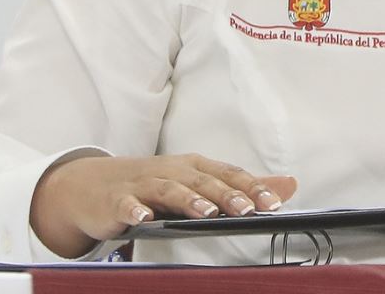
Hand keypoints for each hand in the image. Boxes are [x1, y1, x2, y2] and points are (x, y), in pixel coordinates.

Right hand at [31, 152, 296, 257]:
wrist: (94, 186)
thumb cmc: (154, 184)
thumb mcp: (199, 183)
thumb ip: (242, 187)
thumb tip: (289, 185)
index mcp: (195, 167)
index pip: (228, 174)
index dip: (252, 187)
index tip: (274, 202)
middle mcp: (173, 171)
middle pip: (204, 180)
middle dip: (228, 194)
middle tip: (248, 209)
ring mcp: (144, 184)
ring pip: (170, 189)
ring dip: (190, 199)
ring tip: (207, 213)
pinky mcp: (118, 200)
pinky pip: (127, 204)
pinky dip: (135, 209)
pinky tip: (144, 217)